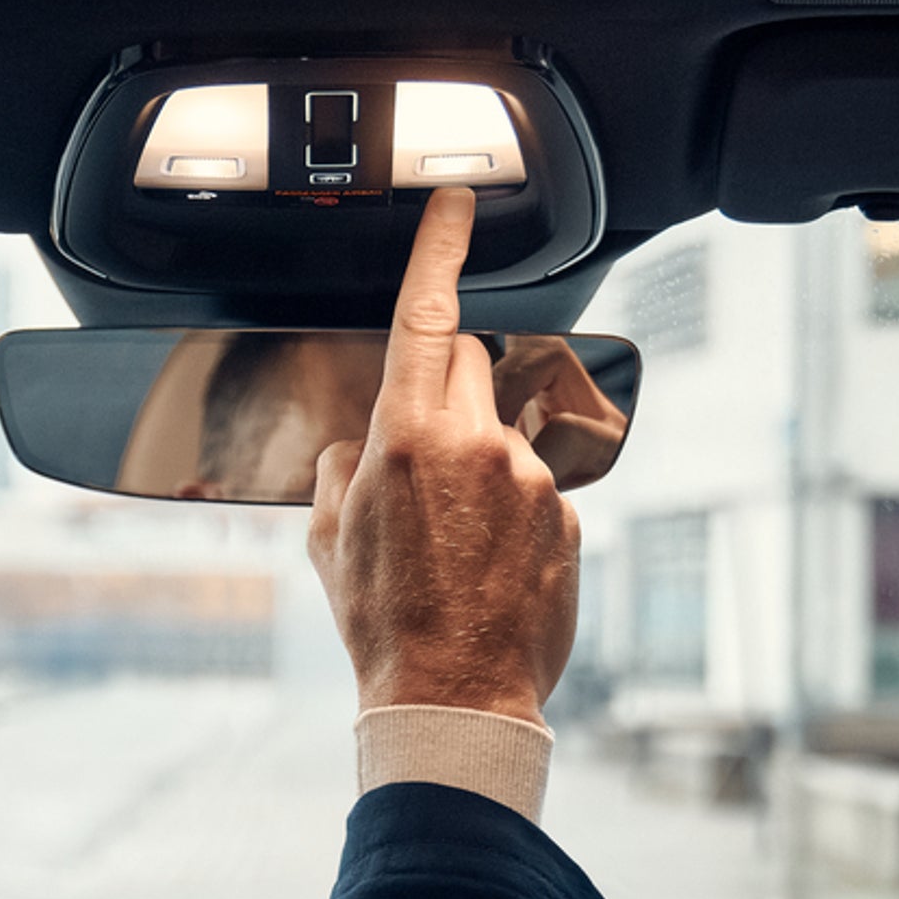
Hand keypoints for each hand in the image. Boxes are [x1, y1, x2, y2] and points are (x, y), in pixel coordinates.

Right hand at [309, 186, 581, 722]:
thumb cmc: (384, 626)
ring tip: (451, 540)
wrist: (454, 698)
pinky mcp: (567, 512)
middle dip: (443, 384)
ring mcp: (530, 477)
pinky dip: (508, 508)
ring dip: (477, 459)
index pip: (427, 314)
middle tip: (421, 450)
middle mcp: (476, 443)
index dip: (440, 247)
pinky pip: (532, 483)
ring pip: (501, 427)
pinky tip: (485, 564)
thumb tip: (360, 447)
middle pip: (469, 359)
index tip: (458, 200)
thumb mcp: (331, 540)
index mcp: (407, 437)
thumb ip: (344, 469)